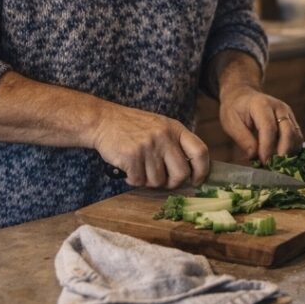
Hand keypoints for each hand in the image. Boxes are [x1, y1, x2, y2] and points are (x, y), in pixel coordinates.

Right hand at [91, 104, 208, 188]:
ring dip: (148, 180)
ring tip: (140, 168)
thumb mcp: (160, 126)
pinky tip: (128, 169)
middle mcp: (164, 136)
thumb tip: (191, 172)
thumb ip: (175, 144)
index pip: (200, 152)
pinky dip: (133, 180)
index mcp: (175, 128)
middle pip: (181, 173)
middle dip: (172, 183)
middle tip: (162, 180)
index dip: (202, 170)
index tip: (196, 180)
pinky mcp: (132, 156)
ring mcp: (148, 146)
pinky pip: (139, 181)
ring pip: (158, 181)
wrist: (103, 120)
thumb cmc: (133, 127)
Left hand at [218, 85, 303, 163]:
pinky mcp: (292, 121)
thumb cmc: (234, 110)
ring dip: (289, 153)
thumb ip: (244, 140)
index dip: (267, 148)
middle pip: (288, 132)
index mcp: (262, 105)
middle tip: (272, 168)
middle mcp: (279, 107)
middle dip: (282, 153)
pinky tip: (282, 160)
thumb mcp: (231, 123)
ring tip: (276, 165)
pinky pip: (297, 138)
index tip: (263, 163)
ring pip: (296, 136)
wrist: (243, 96)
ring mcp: (288, 114)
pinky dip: (292, 150)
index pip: (269, 128)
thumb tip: (255, 157)